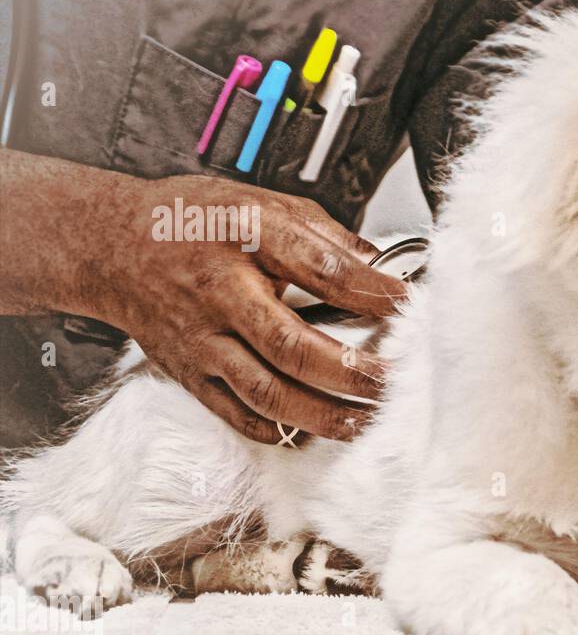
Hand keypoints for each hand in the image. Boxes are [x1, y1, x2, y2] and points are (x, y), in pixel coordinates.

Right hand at [0, 152, 409, 443]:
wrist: (111, 244)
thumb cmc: (192, 221)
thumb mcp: (261, 202)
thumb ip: (324, 233)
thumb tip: (380, 262)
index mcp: (248, 238)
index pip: (323, 270)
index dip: (374, 293)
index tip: (410, 307)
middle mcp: (223, 292)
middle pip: (293, 346)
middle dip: (352, 373)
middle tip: (394, 382)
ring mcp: (202, 339)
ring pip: (266, 390)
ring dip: (322, 414)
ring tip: (363, 422)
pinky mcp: (188, 371)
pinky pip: (234, 412)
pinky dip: (275, 429)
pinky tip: (309, 432)